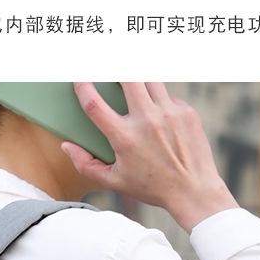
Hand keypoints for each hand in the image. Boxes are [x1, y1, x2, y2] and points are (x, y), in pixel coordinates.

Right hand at [61, 83, 238, 232]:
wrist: (193, 190)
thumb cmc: (151, 187)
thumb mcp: (114, 181)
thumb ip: (86, 165)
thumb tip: (67, 146)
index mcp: (124, 137)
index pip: (95, 104)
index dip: (83, 88)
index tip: (80, 79)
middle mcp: (146, 120)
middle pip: (127, 78)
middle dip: (116, 68)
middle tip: (111, 68)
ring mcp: (168, 112)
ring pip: (150, 79)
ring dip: (139, 78)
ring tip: (133, 82)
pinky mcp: (186, 112)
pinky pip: (168, 96)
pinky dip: (160, 100)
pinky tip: (160, 114)